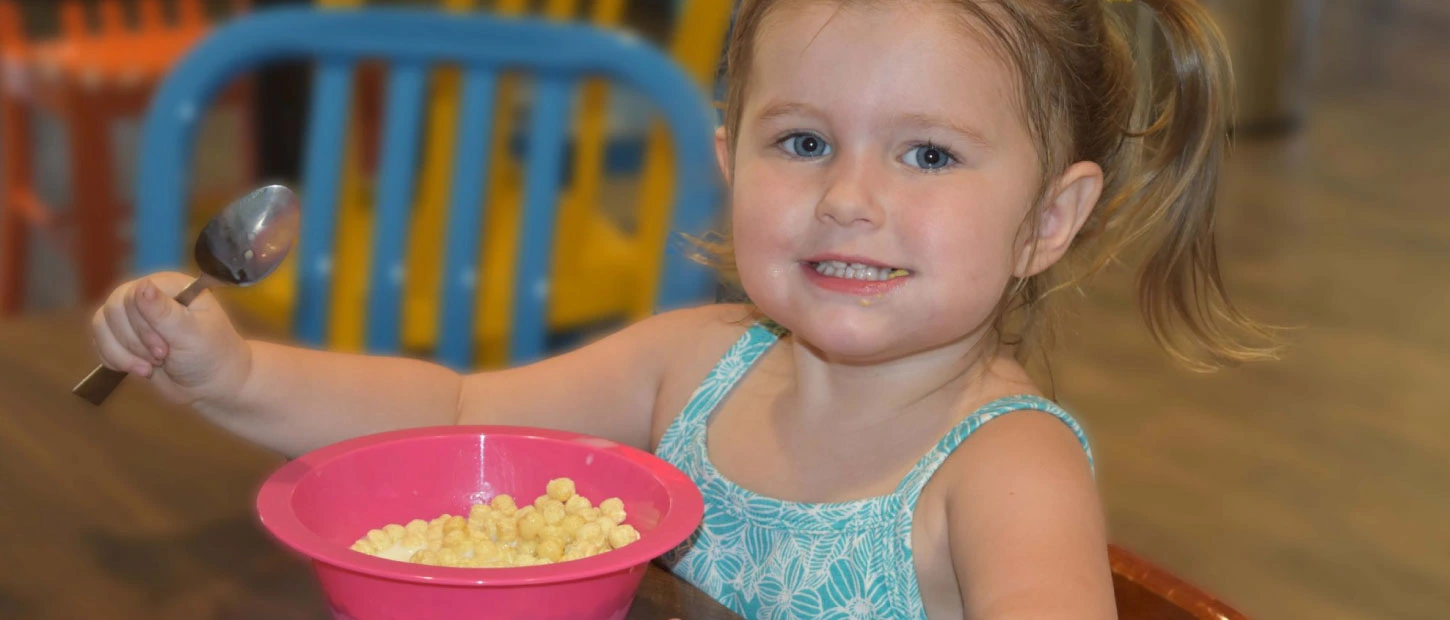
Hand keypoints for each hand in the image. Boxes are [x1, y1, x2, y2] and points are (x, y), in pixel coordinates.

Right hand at [89, 271, 251, 405]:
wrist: (211, 385)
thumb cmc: (211, 355)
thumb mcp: (192, 335)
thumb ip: (165, 312)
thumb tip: (142, 285)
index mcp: (170, 285)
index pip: (132, 294)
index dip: (141, 325)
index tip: (164, 349)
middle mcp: (148, 295)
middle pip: (113, 310)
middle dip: (135, 342)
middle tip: (162, 358)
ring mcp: (133, 316)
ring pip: (101, 325)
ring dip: (123, 353)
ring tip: (151, 367)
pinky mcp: (124, 337)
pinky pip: (100, 341)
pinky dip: (115, 360)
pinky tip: (139, 369)